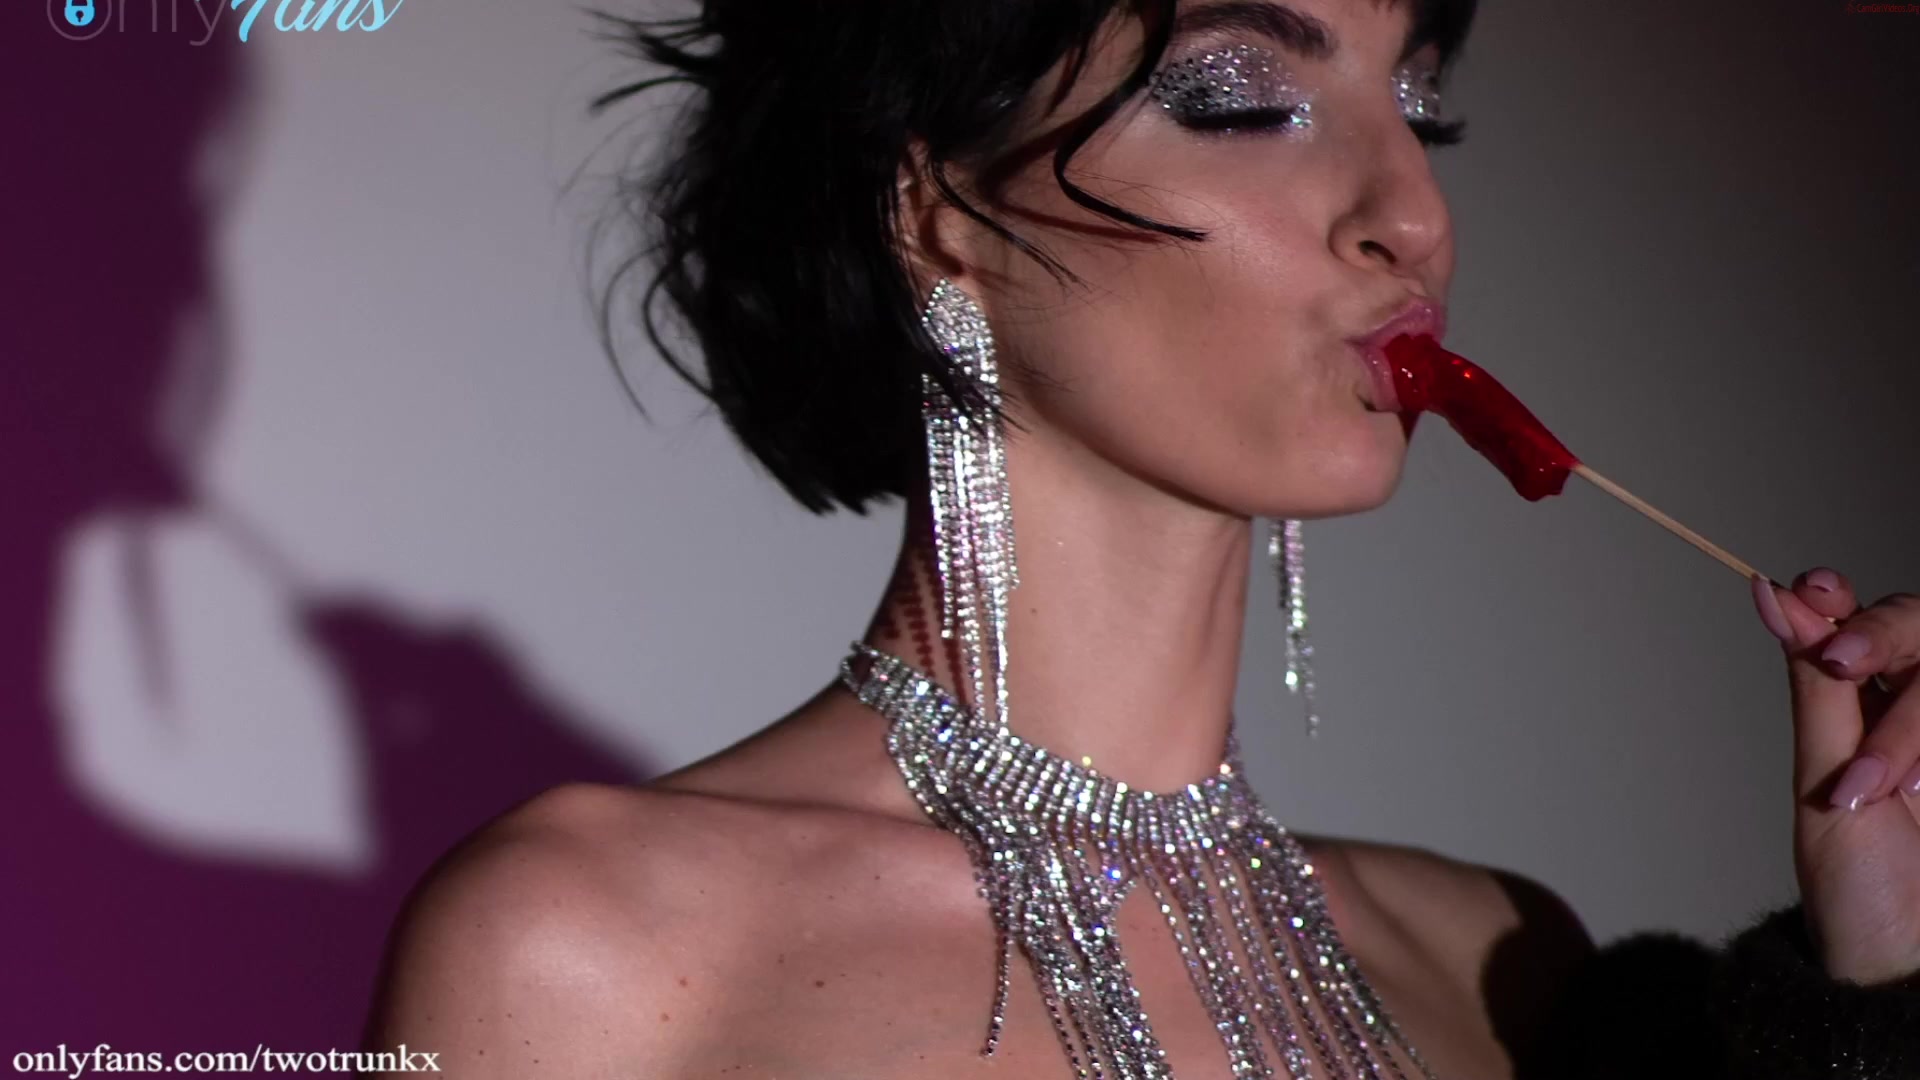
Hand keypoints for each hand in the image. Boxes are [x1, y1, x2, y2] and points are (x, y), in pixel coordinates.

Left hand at [1751, 568, 1919, 984]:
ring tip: (1873, 792)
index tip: (1817, 590)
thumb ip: (1817, 692)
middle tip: (1844, 664)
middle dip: (1878, 637)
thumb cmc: (1858, 889)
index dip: (1841, 598)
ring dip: (1905, 728)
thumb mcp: (1824, 784)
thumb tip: (1772, 595)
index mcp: (1860, 707)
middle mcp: (1911, 711)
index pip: (1858, 621)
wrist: (1907, 969)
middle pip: (1915, 626)